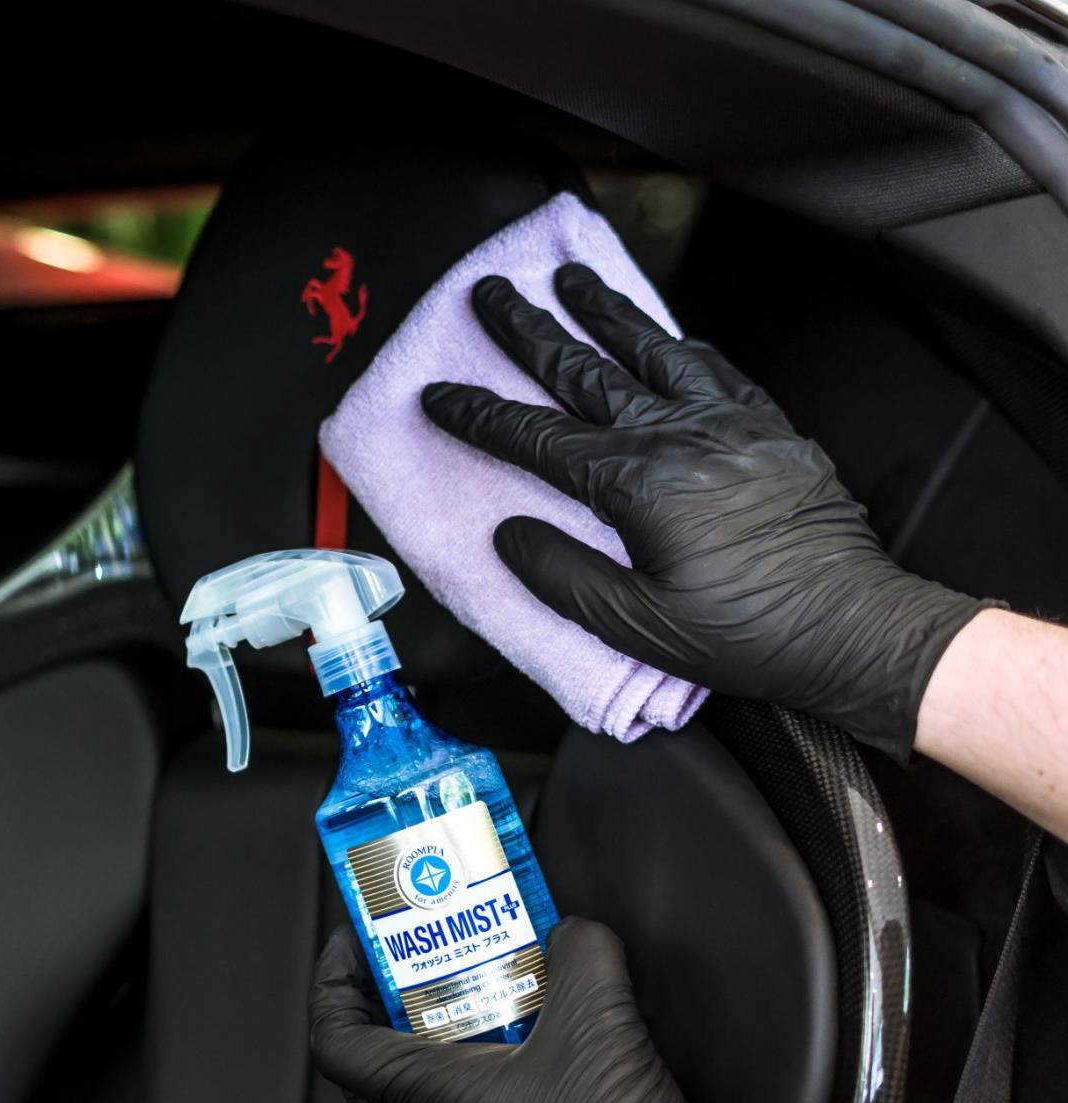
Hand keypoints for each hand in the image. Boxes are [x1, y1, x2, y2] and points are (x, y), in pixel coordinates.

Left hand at [310, 918, 736, 1102]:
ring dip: (469, 999)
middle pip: (388, 1039)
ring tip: (504, 952)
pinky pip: (502, 1071)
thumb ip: (580, 955)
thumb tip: (573, 932)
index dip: (333, 979)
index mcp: (427, 1094)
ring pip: (449, 1054)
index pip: (336, 1040)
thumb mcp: (596, 1024)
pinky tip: (564, 1003)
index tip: (358, 935)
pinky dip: (520, 1029)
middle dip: (405, 978)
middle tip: (432, 936)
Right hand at [420, 263, 995, 760]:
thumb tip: (510, 533)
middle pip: (585, 371)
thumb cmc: (744, 634)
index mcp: (636, 484)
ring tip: (571, 279)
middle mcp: (679, 436)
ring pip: (651, 349)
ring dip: (605, 310)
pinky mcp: (770, 429)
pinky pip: (716, 368)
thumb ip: (563, 576)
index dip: (480, 415)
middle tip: (492, 293)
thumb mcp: (636, 626)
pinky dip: (680, 344)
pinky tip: (667, 333)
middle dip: (529, 330)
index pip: (537, 439)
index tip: (438, 394)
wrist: (853, 626)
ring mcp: (729, 423)